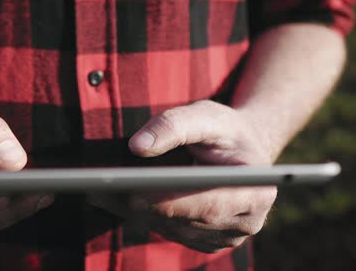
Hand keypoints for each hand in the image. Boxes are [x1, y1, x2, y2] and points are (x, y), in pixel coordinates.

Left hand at [88, 100, 276, 252]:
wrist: (241, 149)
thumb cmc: (226, 131)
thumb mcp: (206, 115)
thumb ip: (173, 125)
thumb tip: (137, 147)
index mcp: (255, 192)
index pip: (209, 204)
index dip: (170, 201)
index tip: (134, 193)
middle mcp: (244, 222)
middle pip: (185, 221)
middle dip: (143, 206)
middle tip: (102, 191)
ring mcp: (224, 236)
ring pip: (171, 229)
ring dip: (134, 213)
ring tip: (99, 192)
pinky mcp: (203, 240)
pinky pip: (166, 231)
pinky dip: (139, 215)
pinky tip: (112, 199)